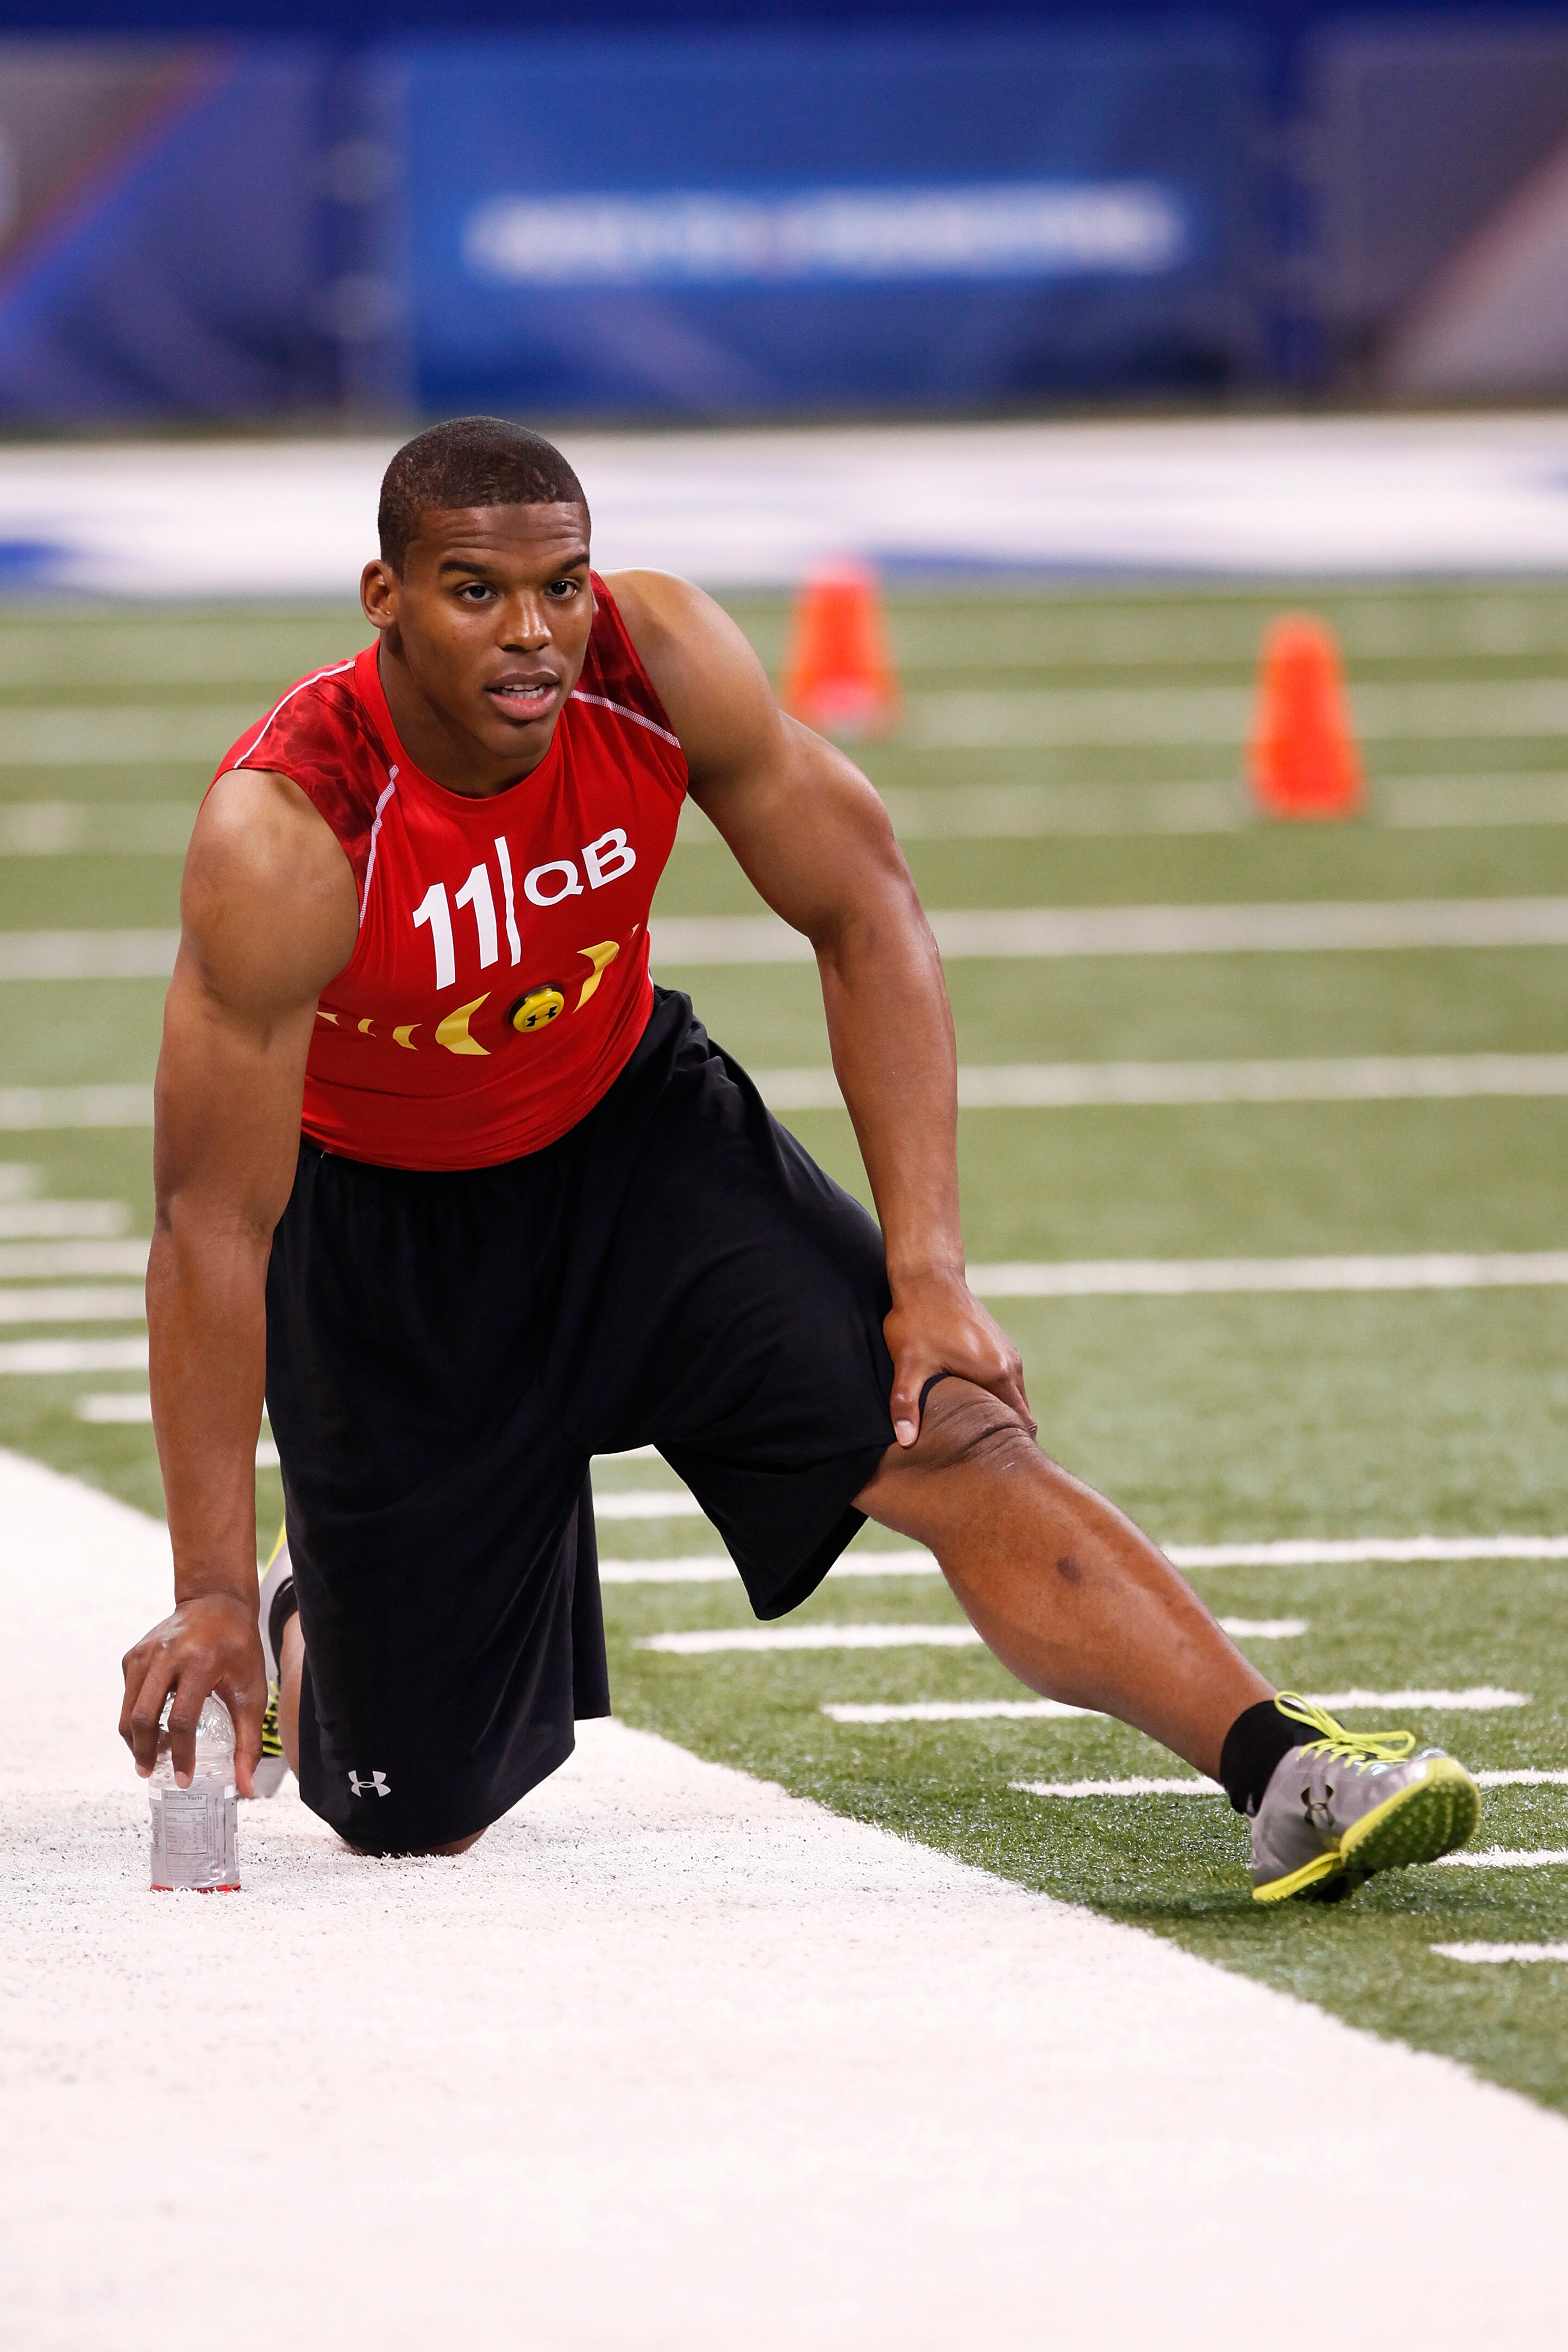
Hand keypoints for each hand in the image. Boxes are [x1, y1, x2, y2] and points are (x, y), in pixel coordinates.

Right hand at [120, 1592, 265, 1797]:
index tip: (183, 1779)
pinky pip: (128, 1696)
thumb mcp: (252, 1689)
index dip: (180, 1755)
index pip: (181, 1719)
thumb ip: (248, 1740)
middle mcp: (166, 1655)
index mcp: (199, 1662)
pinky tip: (154, 1726)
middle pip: (144, 1717)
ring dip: (135, 1740)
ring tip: (150, 1756)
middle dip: (144, 1752)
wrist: (216, 1602)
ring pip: (128, 1711)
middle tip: (150, 1773)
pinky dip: (136, 1717)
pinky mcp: (133, 1654)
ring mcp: (144, 1653)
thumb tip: (245, 1788)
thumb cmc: (239, 1648)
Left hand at [883, 1267, 1034, 1447]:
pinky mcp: (1000, 1345)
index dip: (1012, 1448)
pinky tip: (971, 1409)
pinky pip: (1006, 1381)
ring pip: (1014, 1398)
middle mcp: (1010, 1364)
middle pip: (1021, 1414)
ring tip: (976, 1440)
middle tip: (984, 1462)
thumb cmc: (917, 1319)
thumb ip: (906, 1403)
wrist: (928, 1276)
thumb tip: (904, 1440)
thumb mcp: (908, 1363)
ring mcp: (1008, 1353)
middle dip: (1006, 1437)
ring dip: (999, 1416)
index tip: (996, 1467)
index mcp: (997, 1373)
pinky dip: (996, 1398)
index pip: (1021, 1424)